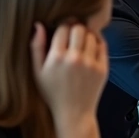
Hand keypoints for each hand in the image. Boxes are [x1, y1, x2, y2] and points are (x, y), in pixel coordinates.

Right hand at [30, 22, 107, 137]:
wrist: (74, 112)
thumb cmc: (53, 92)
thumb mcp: (37, 71)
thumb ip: (36, 47)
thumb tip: (38, 25)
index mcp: (57, 57)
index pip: (63, 28)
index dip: (62, 26)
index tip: (62, 31)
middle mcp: (75, 58)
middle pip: (79, 28)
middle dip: (75, 28)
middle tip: (72, 35)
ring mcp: (91, 63)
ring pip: (91, 35)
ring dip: (86, 35)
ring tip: (81, 43)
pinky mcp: (103, 68)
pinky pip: (102, 45)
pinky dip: (97, 42)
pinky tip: (90, 48)